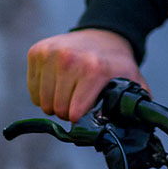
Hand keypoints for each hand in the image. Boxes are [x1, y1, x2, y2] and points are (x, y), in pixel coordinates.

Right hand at [26, 28, 147, 121]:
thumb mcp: (132, 83)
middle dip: (66, 112)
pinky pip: (32, 89)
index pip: (74, 113)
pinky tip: (56, 83)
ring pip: (42, 101)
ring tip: (68, 92)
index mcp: (93, 69)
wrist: (103, 35)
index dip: (80, 119)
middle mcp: (69, 58)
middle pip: (57, 108)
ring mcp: (50, 53)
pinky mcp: (37, 51)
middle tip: (77, 102)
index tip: (87, 113)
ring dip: (53, 102)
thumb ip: (134, 108)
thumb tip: (134, 133)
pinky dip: (42, 92)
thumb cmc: (115, 65)